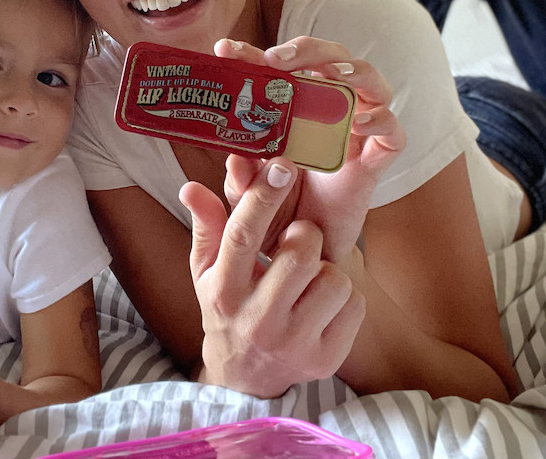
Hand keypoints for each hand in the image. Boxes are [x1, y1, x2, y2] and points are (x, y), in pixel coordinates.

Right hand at [180, 157, 365, 397]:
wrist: (246, 379)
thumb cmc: (229, 308)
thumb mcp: (208, 271)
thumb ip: (207, 227)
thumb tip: (191, 186)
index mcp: (223, 291)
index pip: (242, 236)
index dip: (263, 197)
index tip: (282, 165)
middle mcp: (256, 320)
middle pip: (300, 254)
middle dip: (306, 235)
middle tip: (300, 240)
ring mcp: (292, 344)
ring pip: (334, 280)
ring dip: (327, 271)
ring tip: (309, 279)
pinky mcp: (324, 360)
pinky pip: (353, 305)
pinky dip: (344, 299)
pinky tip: (322, 305)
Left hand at [216, 36, 405, 260]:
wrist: (305, 258)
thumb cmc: (276, 218)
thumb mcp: (249, 200)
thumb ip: (241, 182)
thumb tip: (234, 161)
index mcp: (291, 111)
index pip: (275, 71)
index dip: (251, 56)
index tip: (224, 50)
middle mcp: (328, 113)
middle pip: (330, 59)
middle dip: (306, 49)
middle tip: (276, 59)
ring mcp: (356, 134)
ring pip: (371, 83)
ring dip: (353, 71)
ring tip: (332, 74)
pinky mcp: (377, 161)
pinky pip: (392, 134)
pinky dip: (382, 121)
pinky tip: (361, 123)